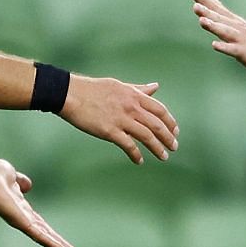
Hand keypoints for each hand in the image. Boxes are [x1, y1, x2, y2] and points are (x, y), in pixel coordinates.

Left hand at [0, 159, 74, 246]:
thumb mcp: (12, 176)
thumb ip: (20, 181)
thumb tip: (28, 185)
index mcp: (21, 208)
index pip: (39, 223)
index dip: (50, 232)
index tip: (60, 240)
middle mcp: (22, 218)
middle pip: (44, 233)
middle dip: (58, 243)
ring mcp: (22, 222)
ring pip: (44, 237)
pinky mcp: (22, 223)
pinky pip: (39, 235)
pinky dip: (51, 243)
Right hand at [59, 75, 178, 163]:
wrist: (70, 94)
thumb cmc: (93, 89)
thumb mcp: (120, 85)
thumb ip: (139, 89)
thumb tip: (155, 86)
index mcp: (134, 95)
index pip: (160, 110)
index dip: (170, 122)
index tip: (175, 131)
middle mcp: (131, 107)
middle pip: (157, 125)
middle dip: (168, 137)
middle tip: (174, 147)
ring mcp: (121, 119)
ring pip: (147, 136)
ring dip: (157, 148)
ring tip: (163, 157)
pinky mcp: (110, 131)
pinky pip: (128, 146)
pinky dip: (136, 155)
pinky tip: (140, 161)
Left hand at [192, 0, 245, 74]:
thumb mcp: (236, 21)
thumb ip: (219, 9)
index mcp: (233, 22)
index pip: (219, 10)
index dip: (206, 2)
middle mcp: (236, 28)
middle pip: (220, 19)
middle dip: (207, 11)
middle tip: (195, 4)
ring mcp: (241, 40)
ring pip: (226, 32)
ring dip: (214, 26)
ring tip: (202, 21)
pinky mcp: (245, 52)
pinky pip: (233, 50)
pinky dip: (224, 47)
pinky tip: (215, 45)